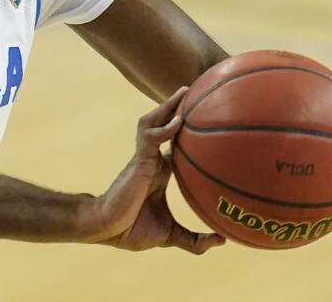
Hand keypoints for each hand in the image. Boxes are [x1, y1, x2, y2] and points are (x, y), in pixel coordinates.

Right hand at [89, 86, 225, 253]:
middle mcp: (154, 159)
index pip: (175, 144)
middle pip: (165, 125)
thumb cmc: (133, 229)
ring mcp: (145, 157)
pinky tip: (179, 120)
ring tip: (184, 91)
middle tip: (198, 91)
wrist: (109, 229)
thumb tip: (223, 241)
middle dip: (177, 107)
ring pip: (154, 122)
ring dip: (168, 106)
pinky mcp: (139, 160)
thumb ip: (196, 241)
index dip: (187, 131)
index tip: (206, 120)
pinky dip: (165, 127)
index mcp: (161, 171)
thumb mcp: (171, 235)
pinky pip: (151, 137)